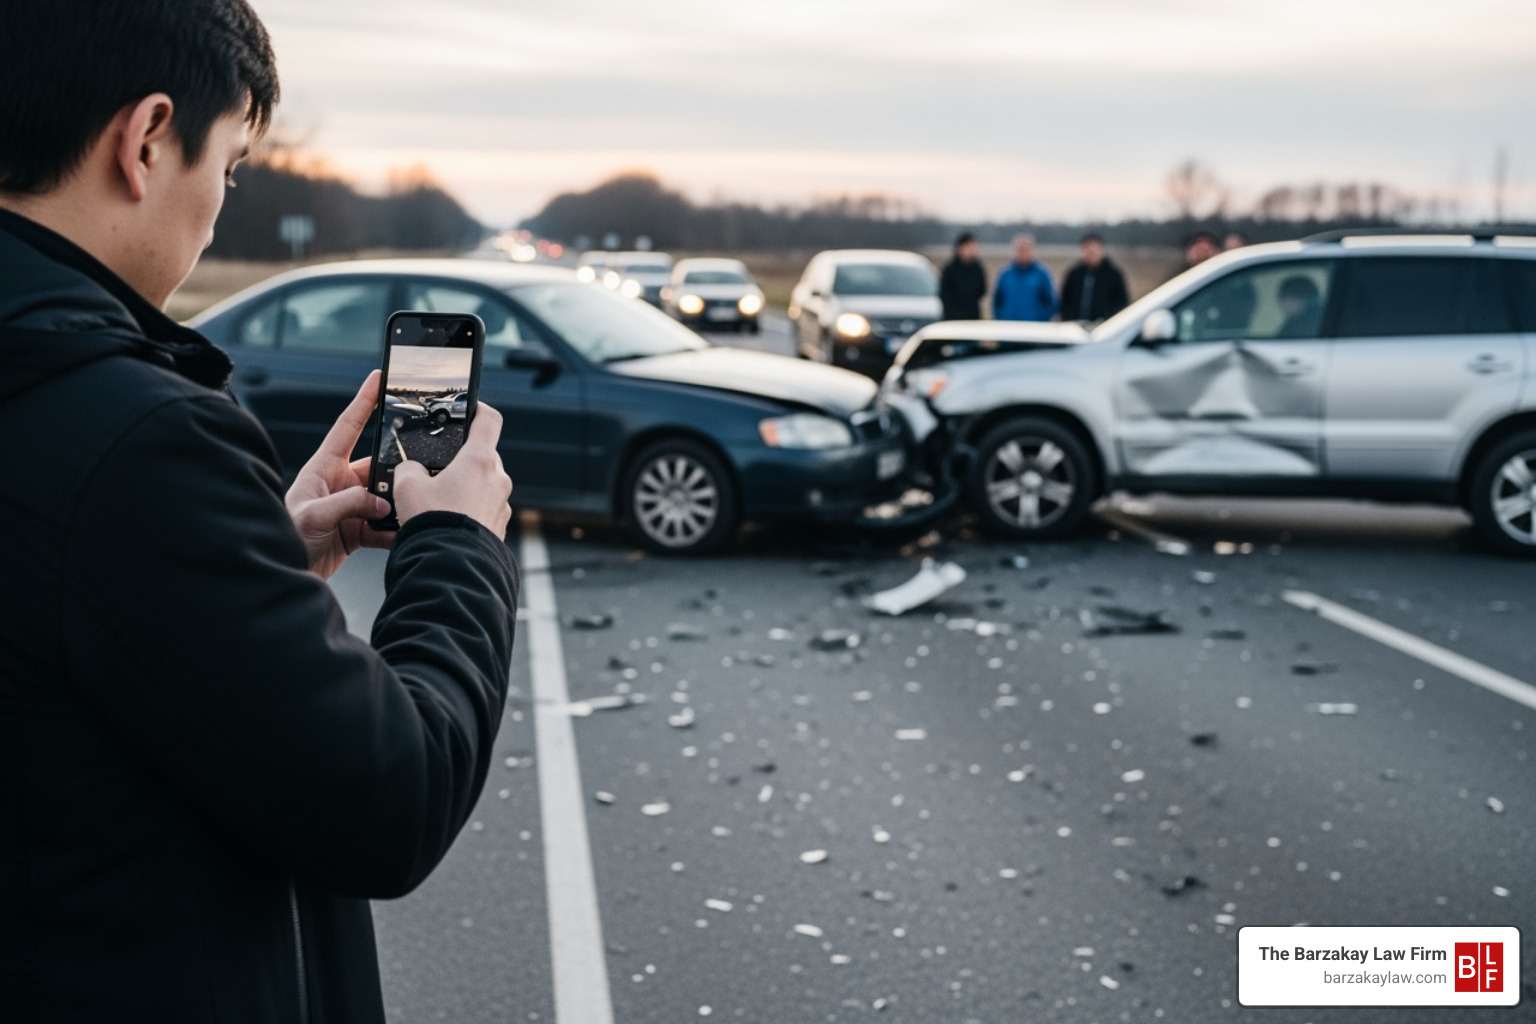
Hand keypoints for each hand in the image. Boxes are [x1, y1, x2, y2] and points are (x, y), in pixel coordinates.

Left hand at [286, 370, 393, 578]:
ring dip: (396, 504)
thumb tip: (381, 501)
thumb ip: (350, 503)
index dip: (364, 400)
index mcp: (323, 468)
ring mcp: (350, 505)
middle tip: (412, 477)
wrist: (279, 573)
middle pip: (377, 465)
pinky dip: (395, 530)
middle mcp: (339, 483)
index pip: (348, 426)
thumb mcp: (314, 515)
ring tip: (408, 508)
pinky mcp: (357, 529)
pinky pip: (384, 525)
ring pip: (384, 496)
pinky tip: (403, 533)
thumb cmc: (283, 538)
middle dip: (396, 471)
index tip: (380, 379)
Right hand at [392, 403, 512, 538]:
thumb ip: (410, 468)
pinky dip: (469, 510)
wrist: (451, 567)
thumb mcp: (407, 486)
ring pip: (484, 485)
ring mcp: (501, 505)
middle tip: (439, 469)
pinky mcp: (499, 527)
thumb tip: (414, 471)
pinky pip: (484, 510)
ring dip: (465, 488)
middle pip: (483, 456)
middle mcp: (497, 480)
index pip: (489, 420)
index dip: (478, 409)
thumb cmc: (432, 524)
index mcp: (479, 461)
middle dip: (462, 460)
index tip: (470, 408)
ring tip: (439, 501)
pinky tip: (448, 521)